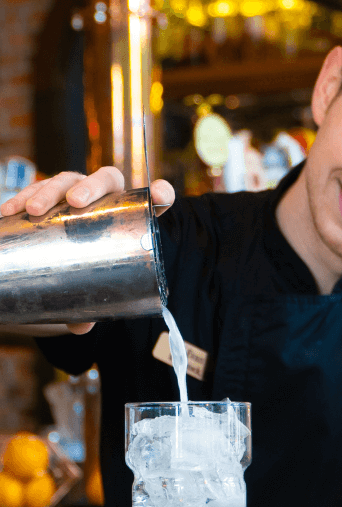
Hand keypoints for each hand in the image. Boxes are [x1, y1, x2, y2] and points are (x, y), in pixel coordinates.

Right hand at [0, 167, 175, 334]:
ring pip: (67, 179)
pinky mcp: (50, 193)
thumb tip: (81, 327)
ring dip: (49, 190)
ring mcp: (77, 189)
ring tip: (33, 210)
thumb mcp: (97, 284)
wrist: (66, 251)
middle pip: (106, 178)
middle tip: (74, 201)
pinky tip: (9, 211)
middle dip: (90, 186)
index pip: (154, 198)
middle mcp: (107, 195)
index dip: (161, 193)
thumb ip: (94, 304)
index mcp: (130, 214)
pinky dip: (22, 195)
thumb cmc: (92, 267)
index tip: (159, 194)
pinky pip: (36, 188)